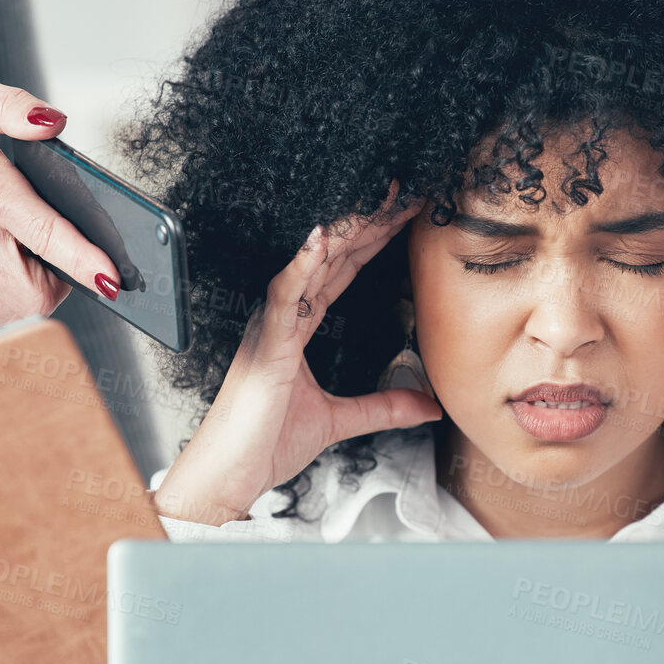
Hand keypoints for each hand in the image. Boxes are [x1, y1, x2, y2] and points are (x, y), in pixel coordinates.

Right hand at [0, 72, 120, 330]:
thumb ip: (15, 106)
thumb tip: (55, 123)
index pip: (46, 237)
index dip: (85, 262)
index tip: (112, 280)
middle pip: (35, 296)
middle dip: (63, 283)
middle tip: (60, 254)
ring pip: (11, 314)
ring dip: (34, 297)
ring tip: (29, 259)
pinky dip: (5, 306)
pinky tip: (5, 271)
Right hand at [152, 182, 443, 525]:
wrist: (233, 474)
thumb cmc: (267, 443)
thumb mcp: (342, 421)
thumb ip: (385, 407)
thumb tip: (430, 405)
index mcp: (296, 328)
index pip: (341, 272)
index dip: (373, 241)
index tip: (404, 215)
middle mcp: (282, 318)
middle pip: (331, 259)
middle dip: (367, 223)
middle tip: (402, 190)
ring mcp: (272, 327)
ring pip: (310, 266)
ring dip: (344, 231)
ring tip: (375, 200)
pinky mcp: (266, 346)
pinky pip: (283, 297)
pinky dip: (301, 267)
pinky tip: (321, 239)